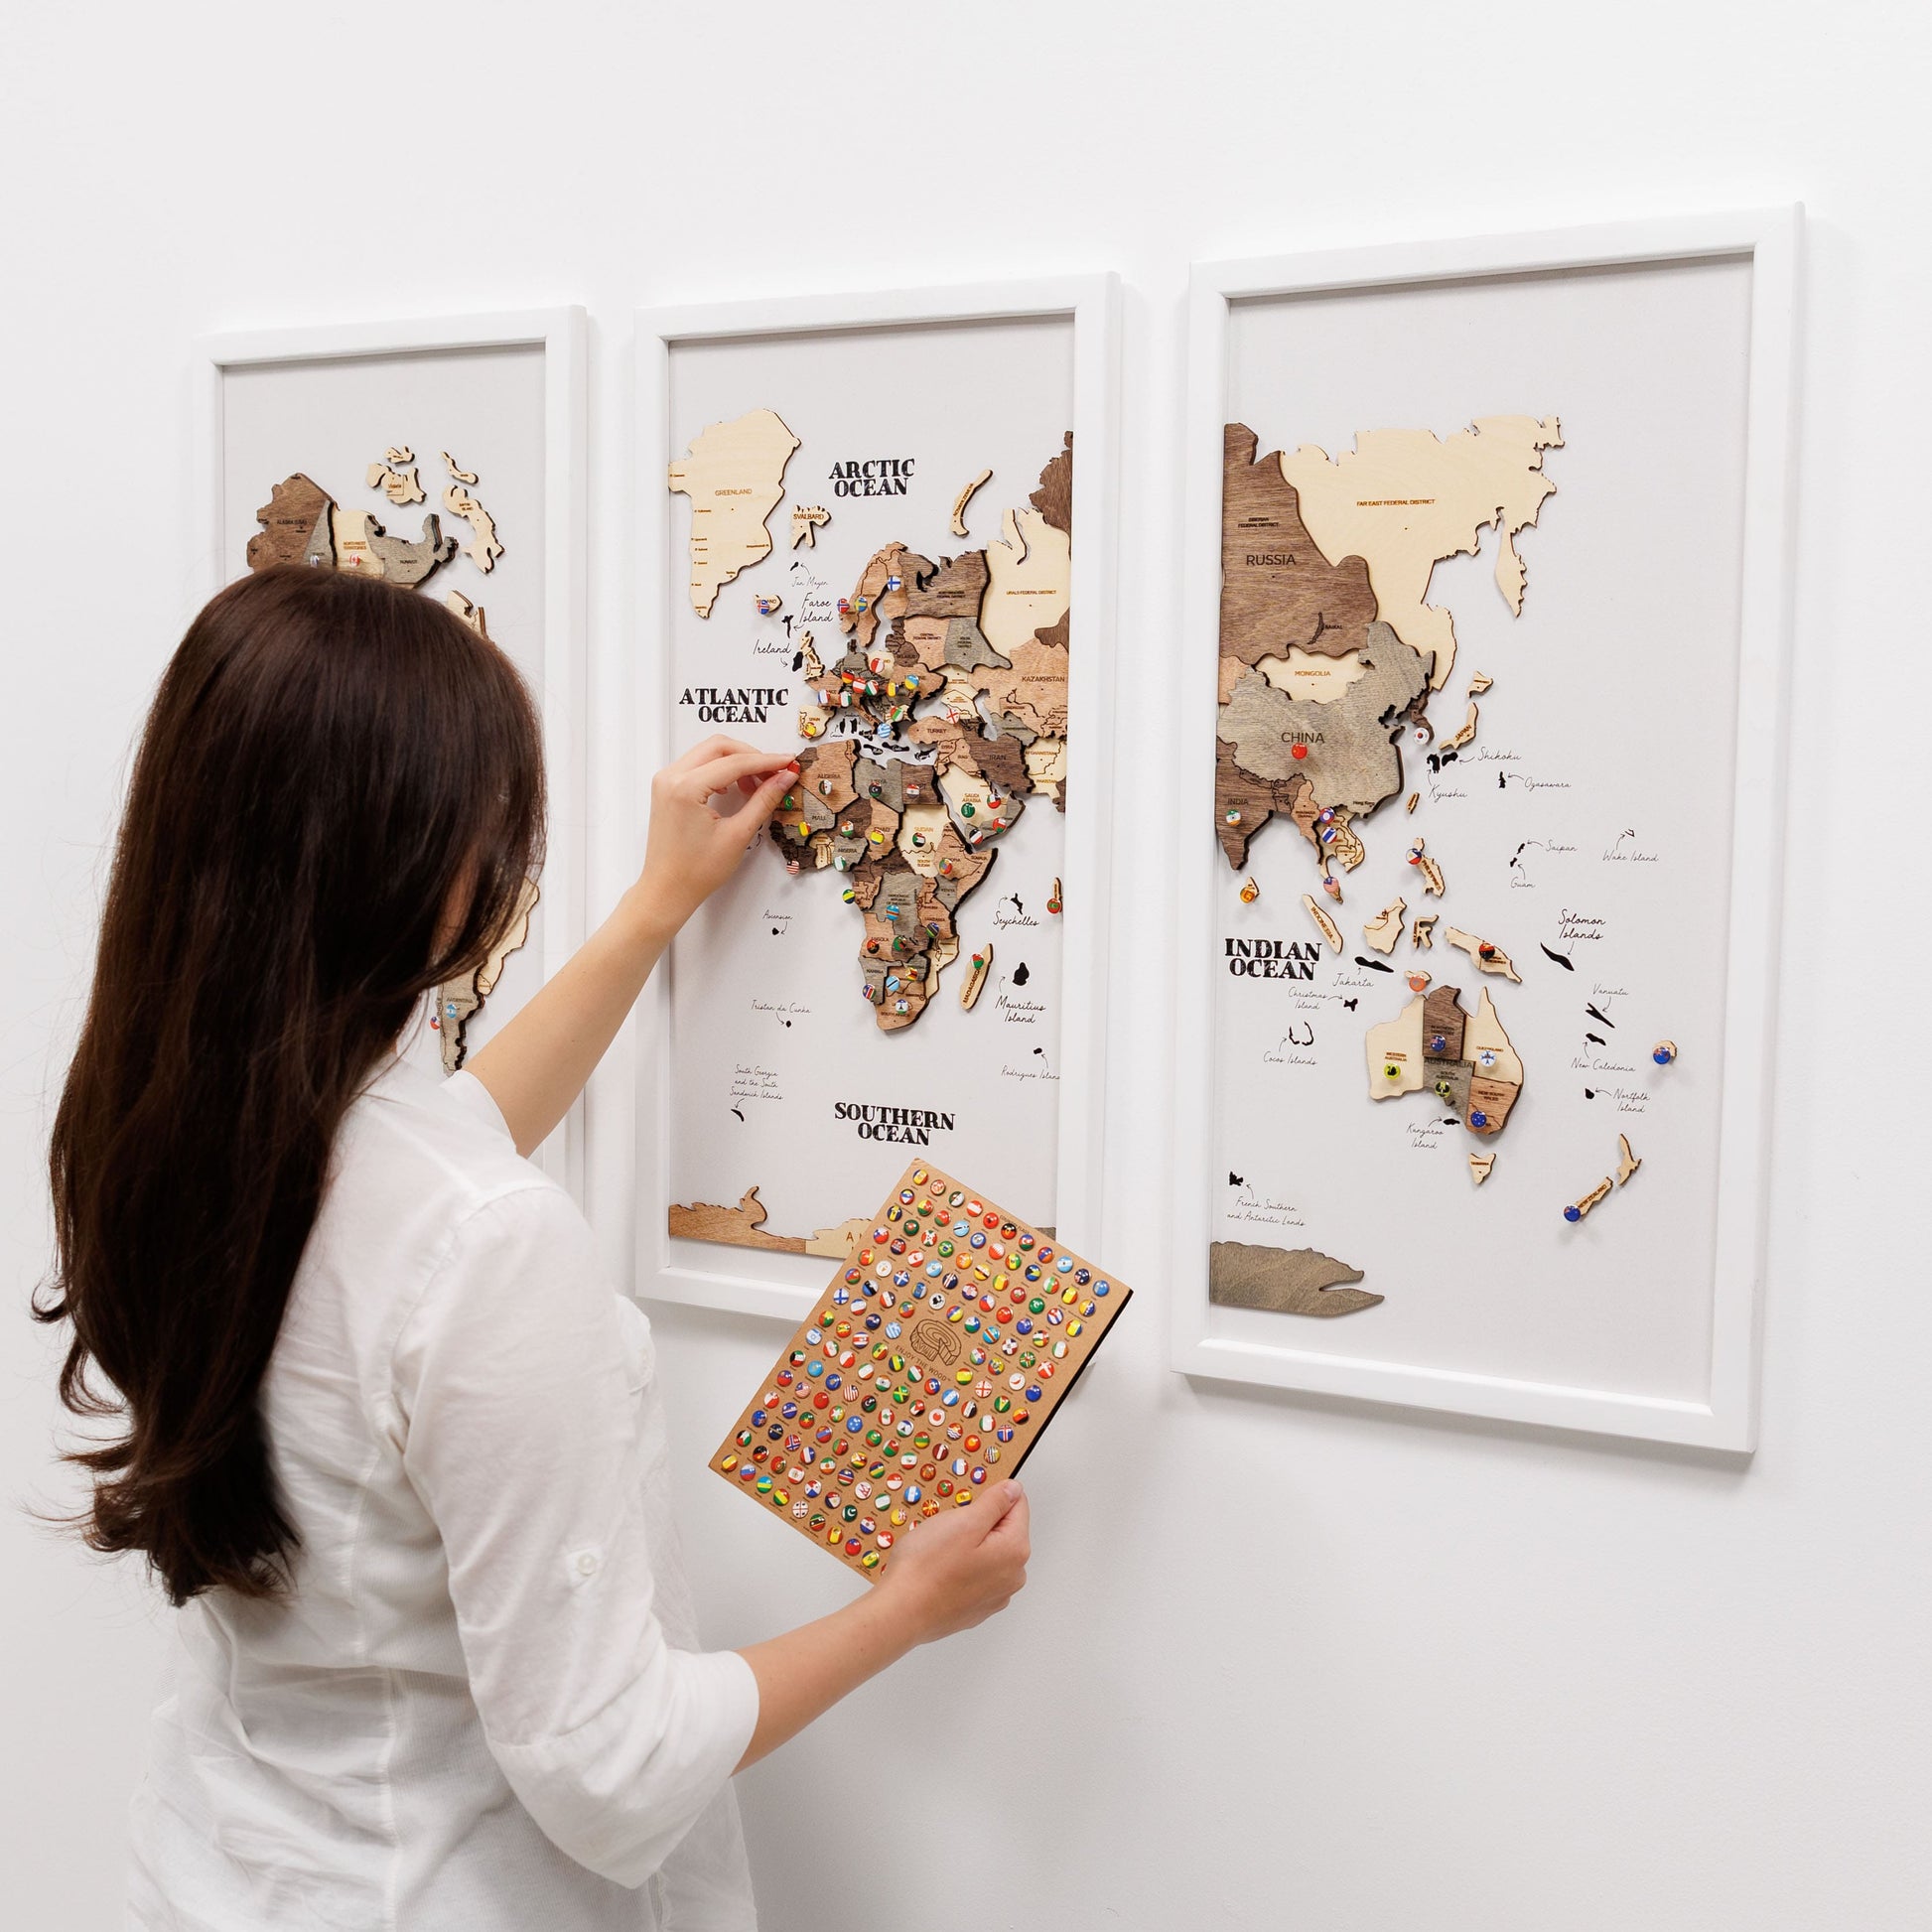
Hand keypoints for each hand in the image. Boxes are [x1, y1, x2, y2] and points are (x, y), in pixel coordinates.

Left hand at [639, 736, 799, 925]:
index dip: (767, 761)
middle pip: (719, 747)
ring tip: (756, 785)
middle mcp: (671, 778)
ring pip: (708, 753)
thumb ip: (763, 800)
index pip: (735, 762)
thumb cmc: (695, 871)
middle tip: (775, 774)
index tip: (788, 763)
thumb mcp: (738, 834)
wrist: (667, 890)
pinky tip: (735, 787)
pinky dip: (720, 770)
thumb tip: (784, 779)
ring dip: (735, 762)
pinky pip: (697, 765)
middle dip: (751, 756)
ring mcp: (666, 781)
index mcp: (685, 788)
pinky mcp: (667, 788)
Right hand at [872, 1480, 1030, 1643]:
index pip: (1017, 1504)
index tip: (968, 1501)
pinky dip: (962, 1566)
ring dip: (968, 1544)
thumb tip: (1013, 1490)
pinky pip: (976, 1574)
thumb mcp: (963, 1521)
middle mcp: (1012, 1576)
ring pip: (988, 1552)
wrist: (900, 1613)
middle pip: (1003, 1530)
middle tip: (948, 1527)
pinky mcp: (977, 1607)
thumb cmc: (928, 1568)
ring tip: (940, 1550)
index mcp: (1015, 1551)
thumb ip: (995, 1502)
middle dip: (978, 1522)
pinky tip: (940, 1568)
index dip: (991, 1496)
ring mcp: (995, 1595)